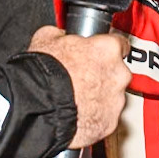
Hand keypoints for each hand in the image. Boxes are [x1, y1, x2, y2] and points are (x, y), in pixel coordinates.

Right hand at [27, 26, 130, 148]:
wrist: (39, 110)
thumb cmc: (44, 75)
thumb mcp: (46, 38)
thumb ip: (62, 34)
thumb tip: (61, 35)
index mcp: (107, 49)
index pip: (119, 42)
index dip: (104, 48)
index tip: (97, 53)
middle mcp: (119, 74)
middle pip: (117, 72)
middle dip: (101, 75)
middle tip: (80, 78)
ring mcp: (116, 100)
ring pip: (112, 96)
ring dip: (98, 96)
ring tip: (75, 98)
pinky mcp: (110, 123)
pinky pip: (105, 117)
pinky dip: (95, 116)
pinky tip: (77, 114)